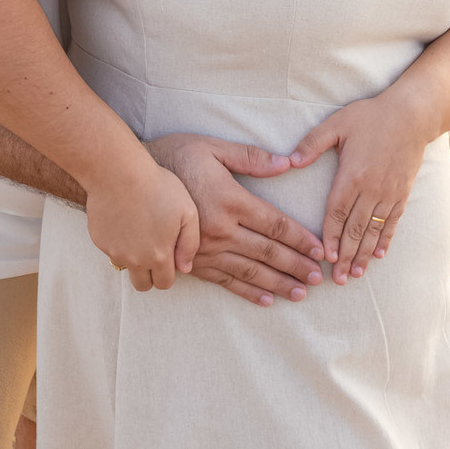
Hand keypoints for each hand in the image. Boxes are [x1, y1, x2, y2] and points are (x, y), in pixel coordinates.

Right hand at [85, 150, 200, 291]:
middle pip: (142, 285)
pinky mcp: (99, 240)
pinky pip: (110, 249)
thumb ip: (190, 244)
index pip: (164, 284)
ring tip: (139, 229)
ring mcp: (114, 251)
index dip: (169, 271)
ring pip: (125, 267)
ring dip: (133, 257)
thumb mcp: (187, 212)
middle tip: (154, 248)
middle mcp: (135, 260)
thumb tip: (185, 267)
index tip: (169, 252)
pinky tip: (124, 218)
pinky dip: (118, 241)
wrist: (118, 171)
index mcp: (159, 256)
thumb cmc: (157, 187)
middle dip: (150, 274)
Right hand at [145, 134, 324, 306]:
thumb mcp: (212, 148)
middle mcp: (220, 229)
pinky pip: (225, 281)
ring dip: (278, 284)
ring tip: (300, 293)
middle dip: (296, 266)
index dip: (300, 239)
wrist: (130, 181)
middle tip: (319, 279)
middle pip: (267, 252)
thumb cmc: (175, 157)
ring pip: (250, 271)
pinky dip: (248, 292)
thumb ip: (250, 157)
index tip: (319, 251)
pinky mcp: (191, 262)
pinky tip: (267, 299)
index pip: (275, 225)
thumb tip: (287, 163)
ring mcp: (205, 250)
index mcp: (230, 201)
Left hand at [287, 89, 434, 284]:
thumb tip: (289, 161)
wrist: (411, 115)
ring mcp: (388, 193)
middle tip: (336, 278)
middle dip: (344, 255)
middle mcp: (371, 189)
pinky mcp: (402, 194)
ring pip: (373, 230)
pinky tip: (378, 256)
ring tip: (354, 274)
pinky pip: (392, 222)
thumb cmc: (370, 116)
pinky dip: (385, 240)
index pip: (337, 213)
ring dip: (363, 254)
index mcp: (351, 175)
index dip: (330, 237)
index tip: (324, 257)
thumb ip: (312, 143)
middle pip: (355, 229)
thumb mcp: (337, 123)